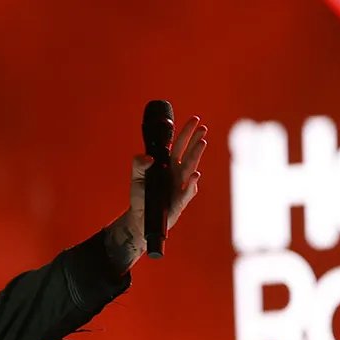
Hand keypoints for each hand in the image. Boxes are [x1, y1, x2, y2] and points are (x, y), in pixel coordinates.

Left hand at [107, 113, 207, 267]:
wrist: (141, 218)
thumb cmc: (142, 196)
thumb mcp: (136, 177)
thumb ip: (138, 164)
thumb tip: (148, 157)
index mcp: (168, 165)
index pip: (179, 146)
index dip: (186, 133)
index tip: (195, 120)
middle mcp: (177, 173)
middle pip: (188, 154)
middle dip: (195, 140)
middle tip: (202, 128)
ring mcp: (181, 186)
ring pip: (190, 168)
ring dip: (196, 155)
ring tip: (202, 143)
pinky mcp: (180, 200)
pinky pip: (187, 191)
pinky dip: (190, 183)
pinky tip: (194, 175)